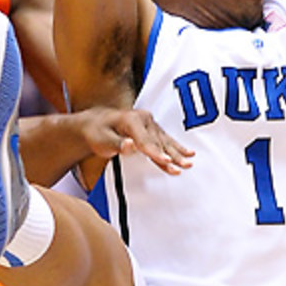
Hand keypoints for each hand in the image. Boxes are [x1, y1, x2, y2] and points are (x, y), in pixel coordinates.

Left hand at [74, 106, 193, 174]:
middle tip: (184, 166)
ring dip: (177, 154)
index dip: (155, 153)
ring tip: (189, 163)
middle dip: (171, 155)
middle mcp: (143, 119)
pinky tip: (189, 153)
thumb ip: (118, 144)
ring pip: (165, 142)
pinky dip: (176, 148)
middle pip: (158, 142)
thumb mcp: (102, 140)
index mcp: (130, 120)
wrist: (96, 124)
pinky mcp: (152, 129)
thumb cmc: (98, 132)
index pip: (145, 141)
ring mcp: (149, 123)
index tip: (166, 162)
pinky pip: (165, 141)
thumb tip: (130, 145)